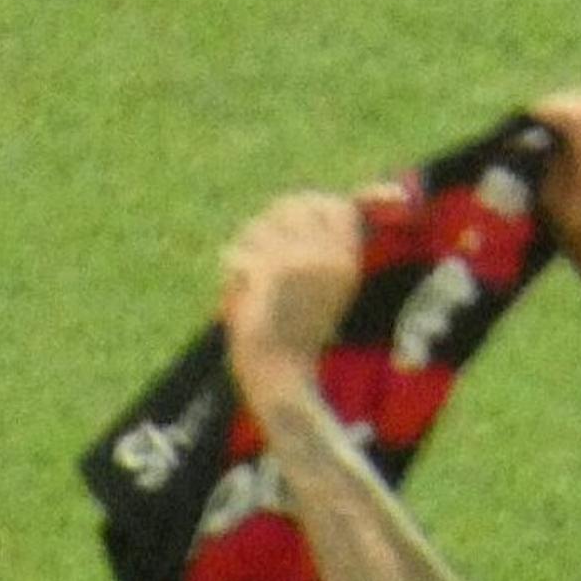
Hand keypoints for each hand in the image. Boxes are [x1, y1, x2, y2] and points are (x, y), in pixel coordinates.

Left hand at [218, 192, 362, 398]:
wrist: (280, 375)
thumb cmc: (298, 335)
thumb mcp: (328, 287)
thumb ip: (327, 245)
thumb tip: (318, 205)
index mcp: (348, 262)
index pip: (337, 206)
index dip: (309, 208)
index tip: (290, 231)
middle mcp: (330, 257)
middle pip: (295, 205)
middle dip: (271, 223)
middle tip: (261, 255)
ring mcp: (301, 261)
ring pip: (260, 226)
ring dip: (247, 247)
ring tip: (251, 278)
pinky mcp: (270, 271)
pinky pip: (238, 252)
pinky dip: (232, 272)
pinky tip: (240, 292)